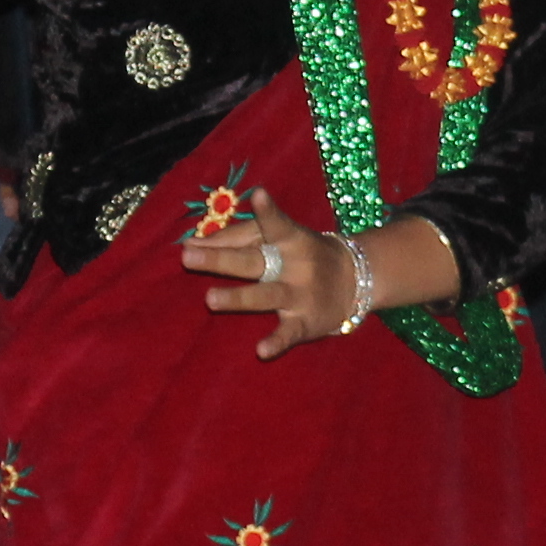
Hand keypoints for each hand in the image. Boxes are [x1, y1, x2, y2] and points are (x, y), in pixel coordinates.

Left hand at [181, 185, 362, 359]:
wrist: (357, 280)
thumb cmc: (301, 253)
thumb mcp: (279, 237)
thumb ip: (236, 237)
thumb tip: (191, 242)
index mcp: (289, 239)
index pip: (275, 224)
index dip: (268, 212)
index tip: (259, 196)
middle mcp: (294, 265)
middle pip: (254, 261)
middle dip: (221, 260)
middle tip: (188, 256)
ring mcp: (300, 294)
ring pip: (266, 296)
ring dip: (239, 298)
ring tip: (210, 299)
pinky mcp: (305, 322)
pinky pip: (289, 333)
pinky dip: (277, 342)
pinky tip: (261, 350)